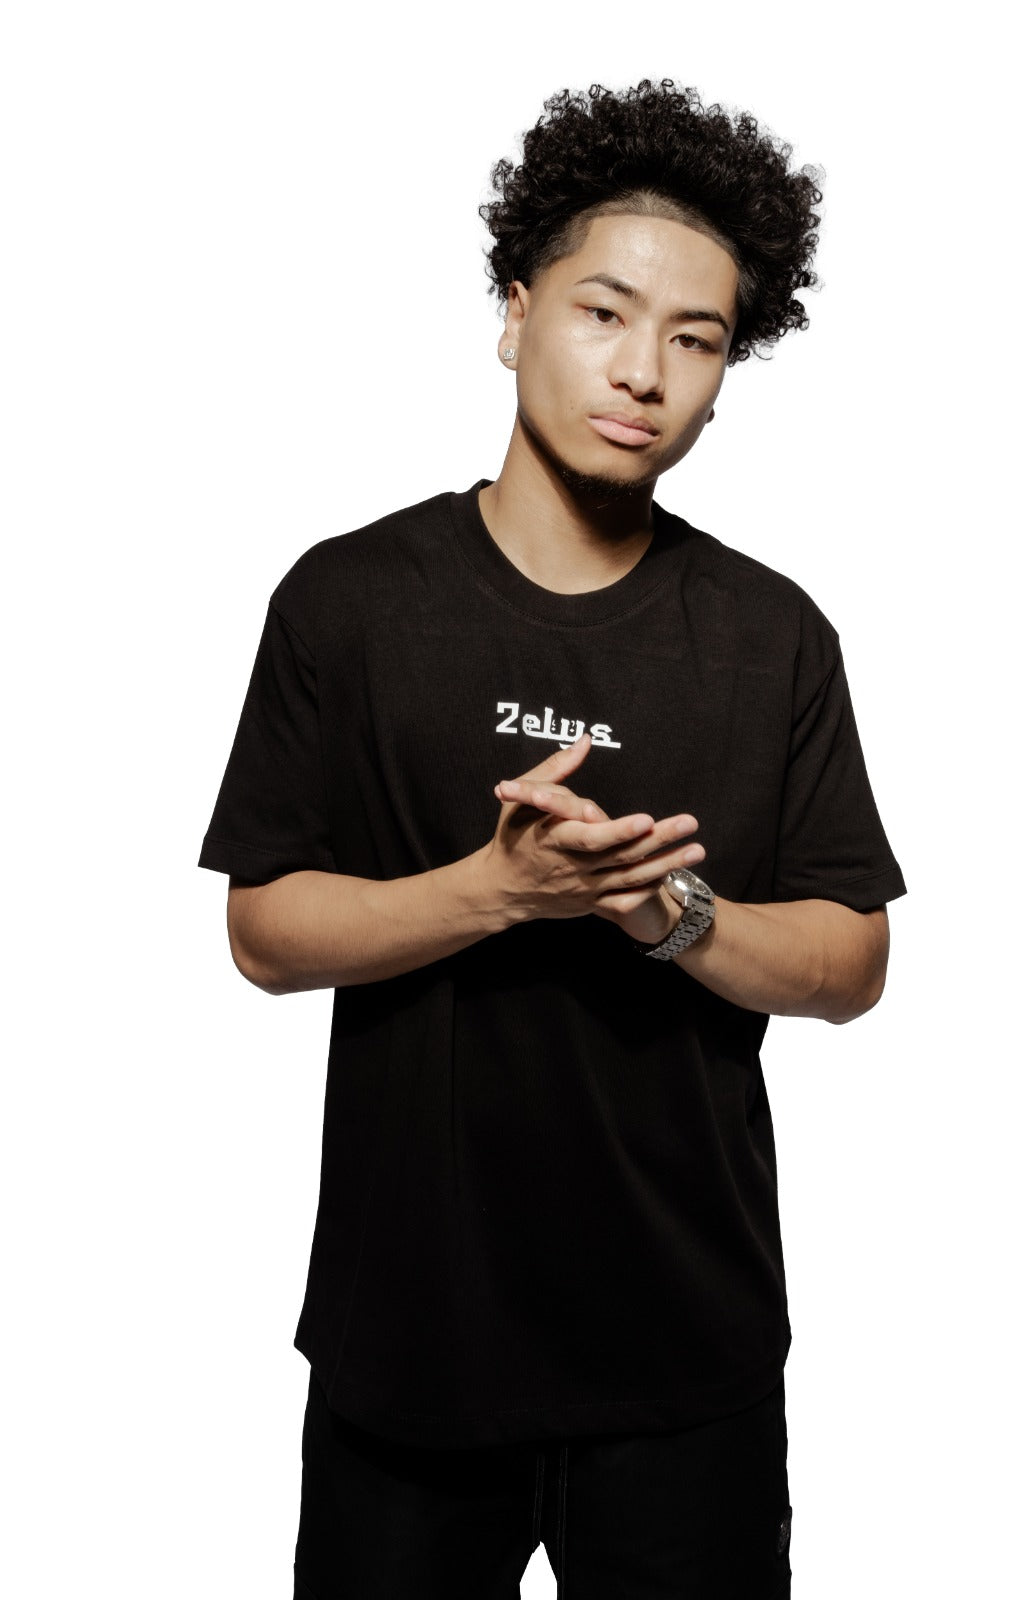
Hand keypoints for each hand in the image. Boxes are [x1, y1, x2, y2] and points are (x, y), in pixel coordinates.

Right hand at [487, 733, 705, 936]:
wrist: (501, 889)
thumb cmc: (513, 835)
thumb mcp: (522, 799)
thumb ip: (555, 770)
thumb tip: (585, 740)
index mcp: (554, 840)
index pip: (592, 837)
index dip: (620, 830)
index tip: (646, 819)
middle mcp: (573, 868)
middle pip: (622, 855)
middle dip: (659, 840)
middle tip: (690, 822)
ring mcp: (585, 888)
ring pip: (631, 879)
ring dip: (666, 864)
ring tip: (698, 849)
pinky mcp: (591, 903)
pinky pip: (625, 902)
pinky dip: (649, 891)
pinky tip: (674, 876)